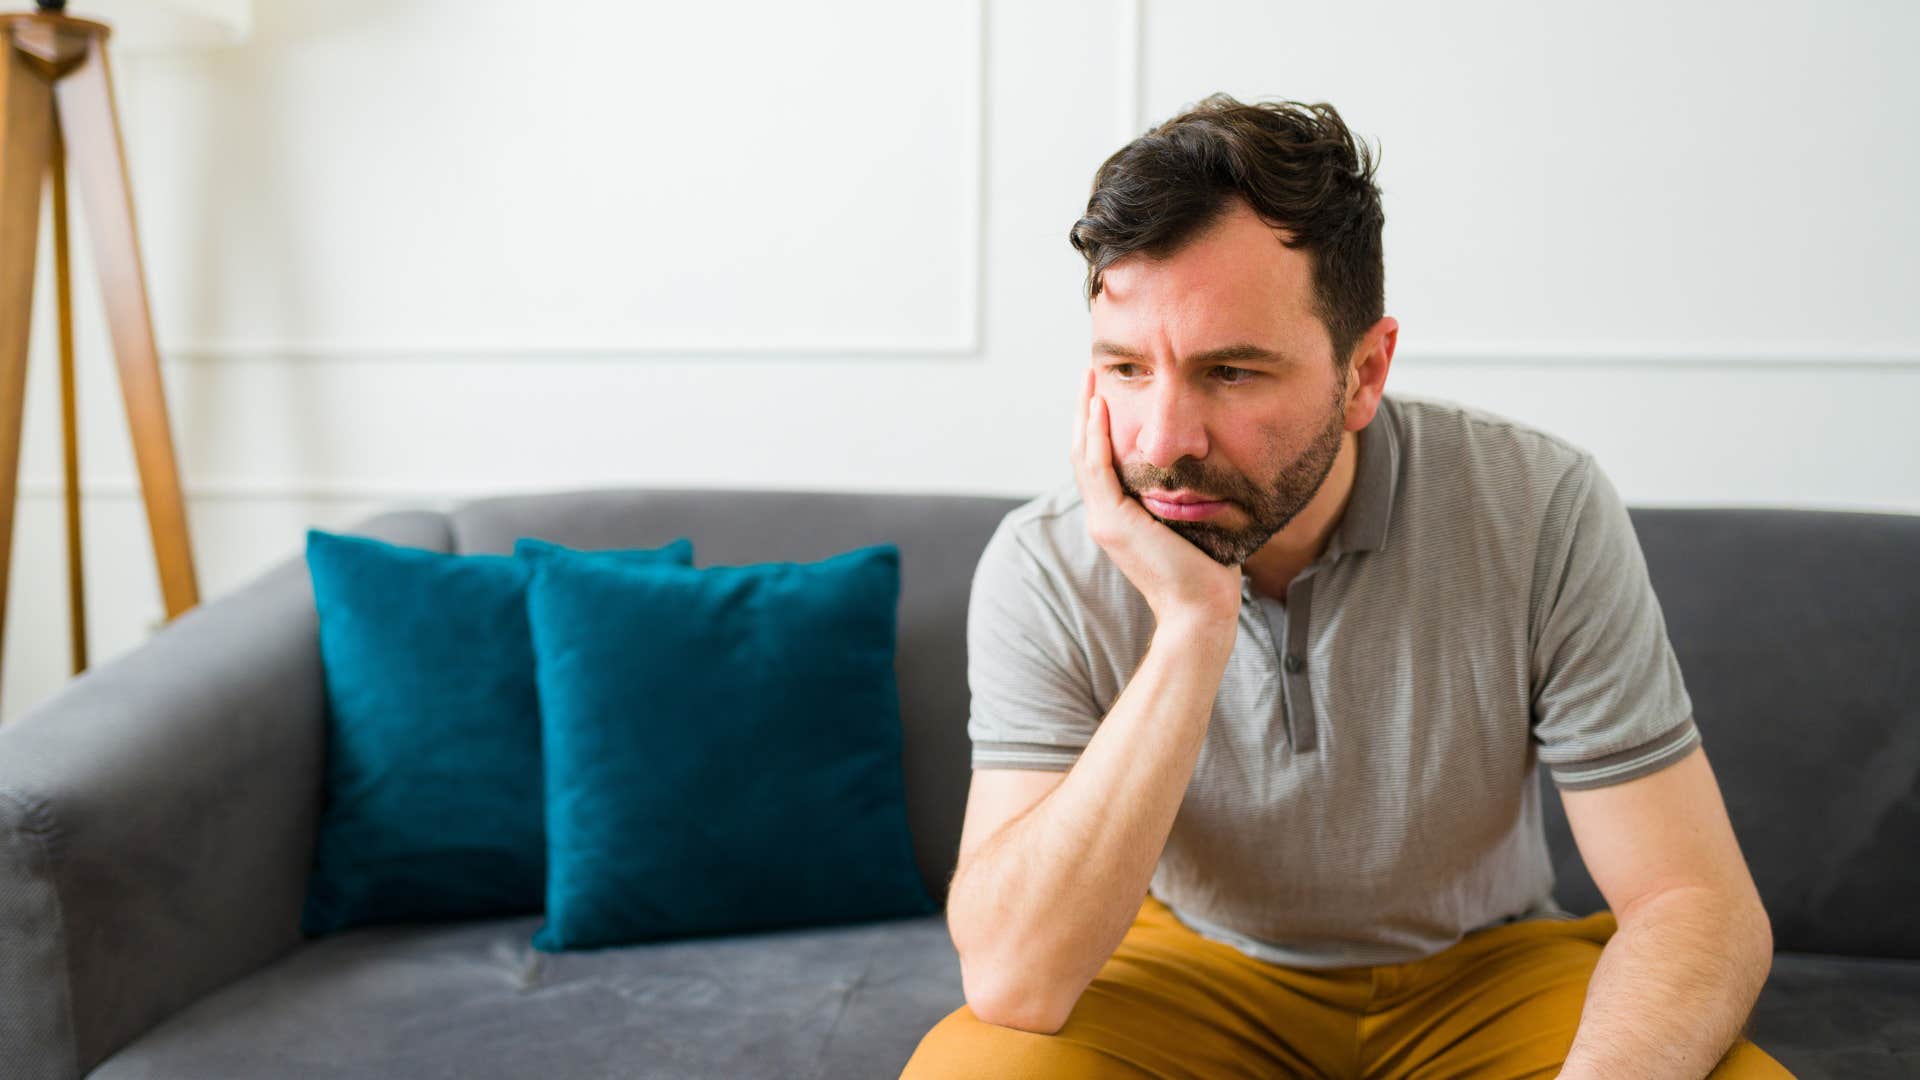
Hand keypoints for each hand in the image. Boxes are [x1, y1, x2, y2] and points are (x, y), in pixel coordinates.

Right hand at [1071, 366, 1243, 629]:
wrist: (1200, 610)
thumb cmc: (1206, 572)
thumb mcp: (1190, 520)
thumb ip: (1183, 494)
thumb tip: (1202, 464)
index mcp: (1117, 518)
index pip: (1099, 462)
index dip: (1097, 426)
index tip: (1107, 392)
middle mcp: (1102, 517)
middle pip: (1083, 452)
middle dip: (1085, 410)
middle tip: (1090, 372)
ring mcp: (1103, 520)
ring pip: (1083, 454)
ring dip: (1085, 413)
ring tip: (1090, 377)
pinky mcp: (1112, 521)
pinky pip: (1096, 467)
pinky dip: (1095, 434)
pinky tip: (1099, 406)